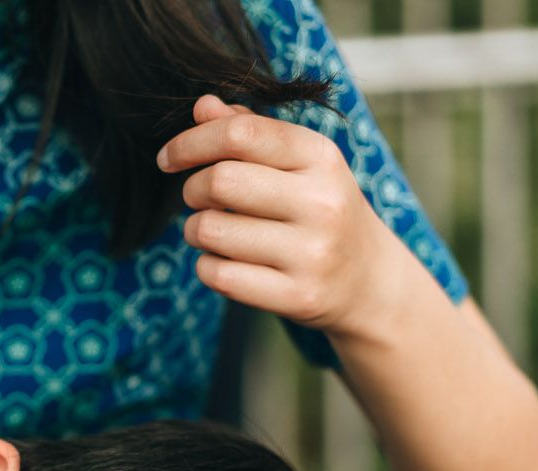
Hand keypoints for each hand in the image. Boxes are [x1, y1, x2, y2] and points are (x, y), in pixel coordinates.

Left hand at [157, 95, 410, 336]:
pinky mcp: (297, 296)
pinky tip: (223, 262)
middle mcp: (322, 202)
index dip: (191, 142)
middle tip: (198, 198)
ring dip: (195, 230)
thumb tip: (203, 106)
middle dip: (192, 188)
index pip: (241, 133)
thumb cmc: (319, 210)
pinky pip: (218, 275)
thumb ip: (252, 131)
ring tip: (213, 231)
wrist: (368, 280)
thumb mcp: (300, 164)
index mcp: (322, 157)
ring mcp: (312, 253)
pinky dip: (206, 266)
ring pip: (210, 230)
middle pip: (219, 181)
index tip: (168, 158)